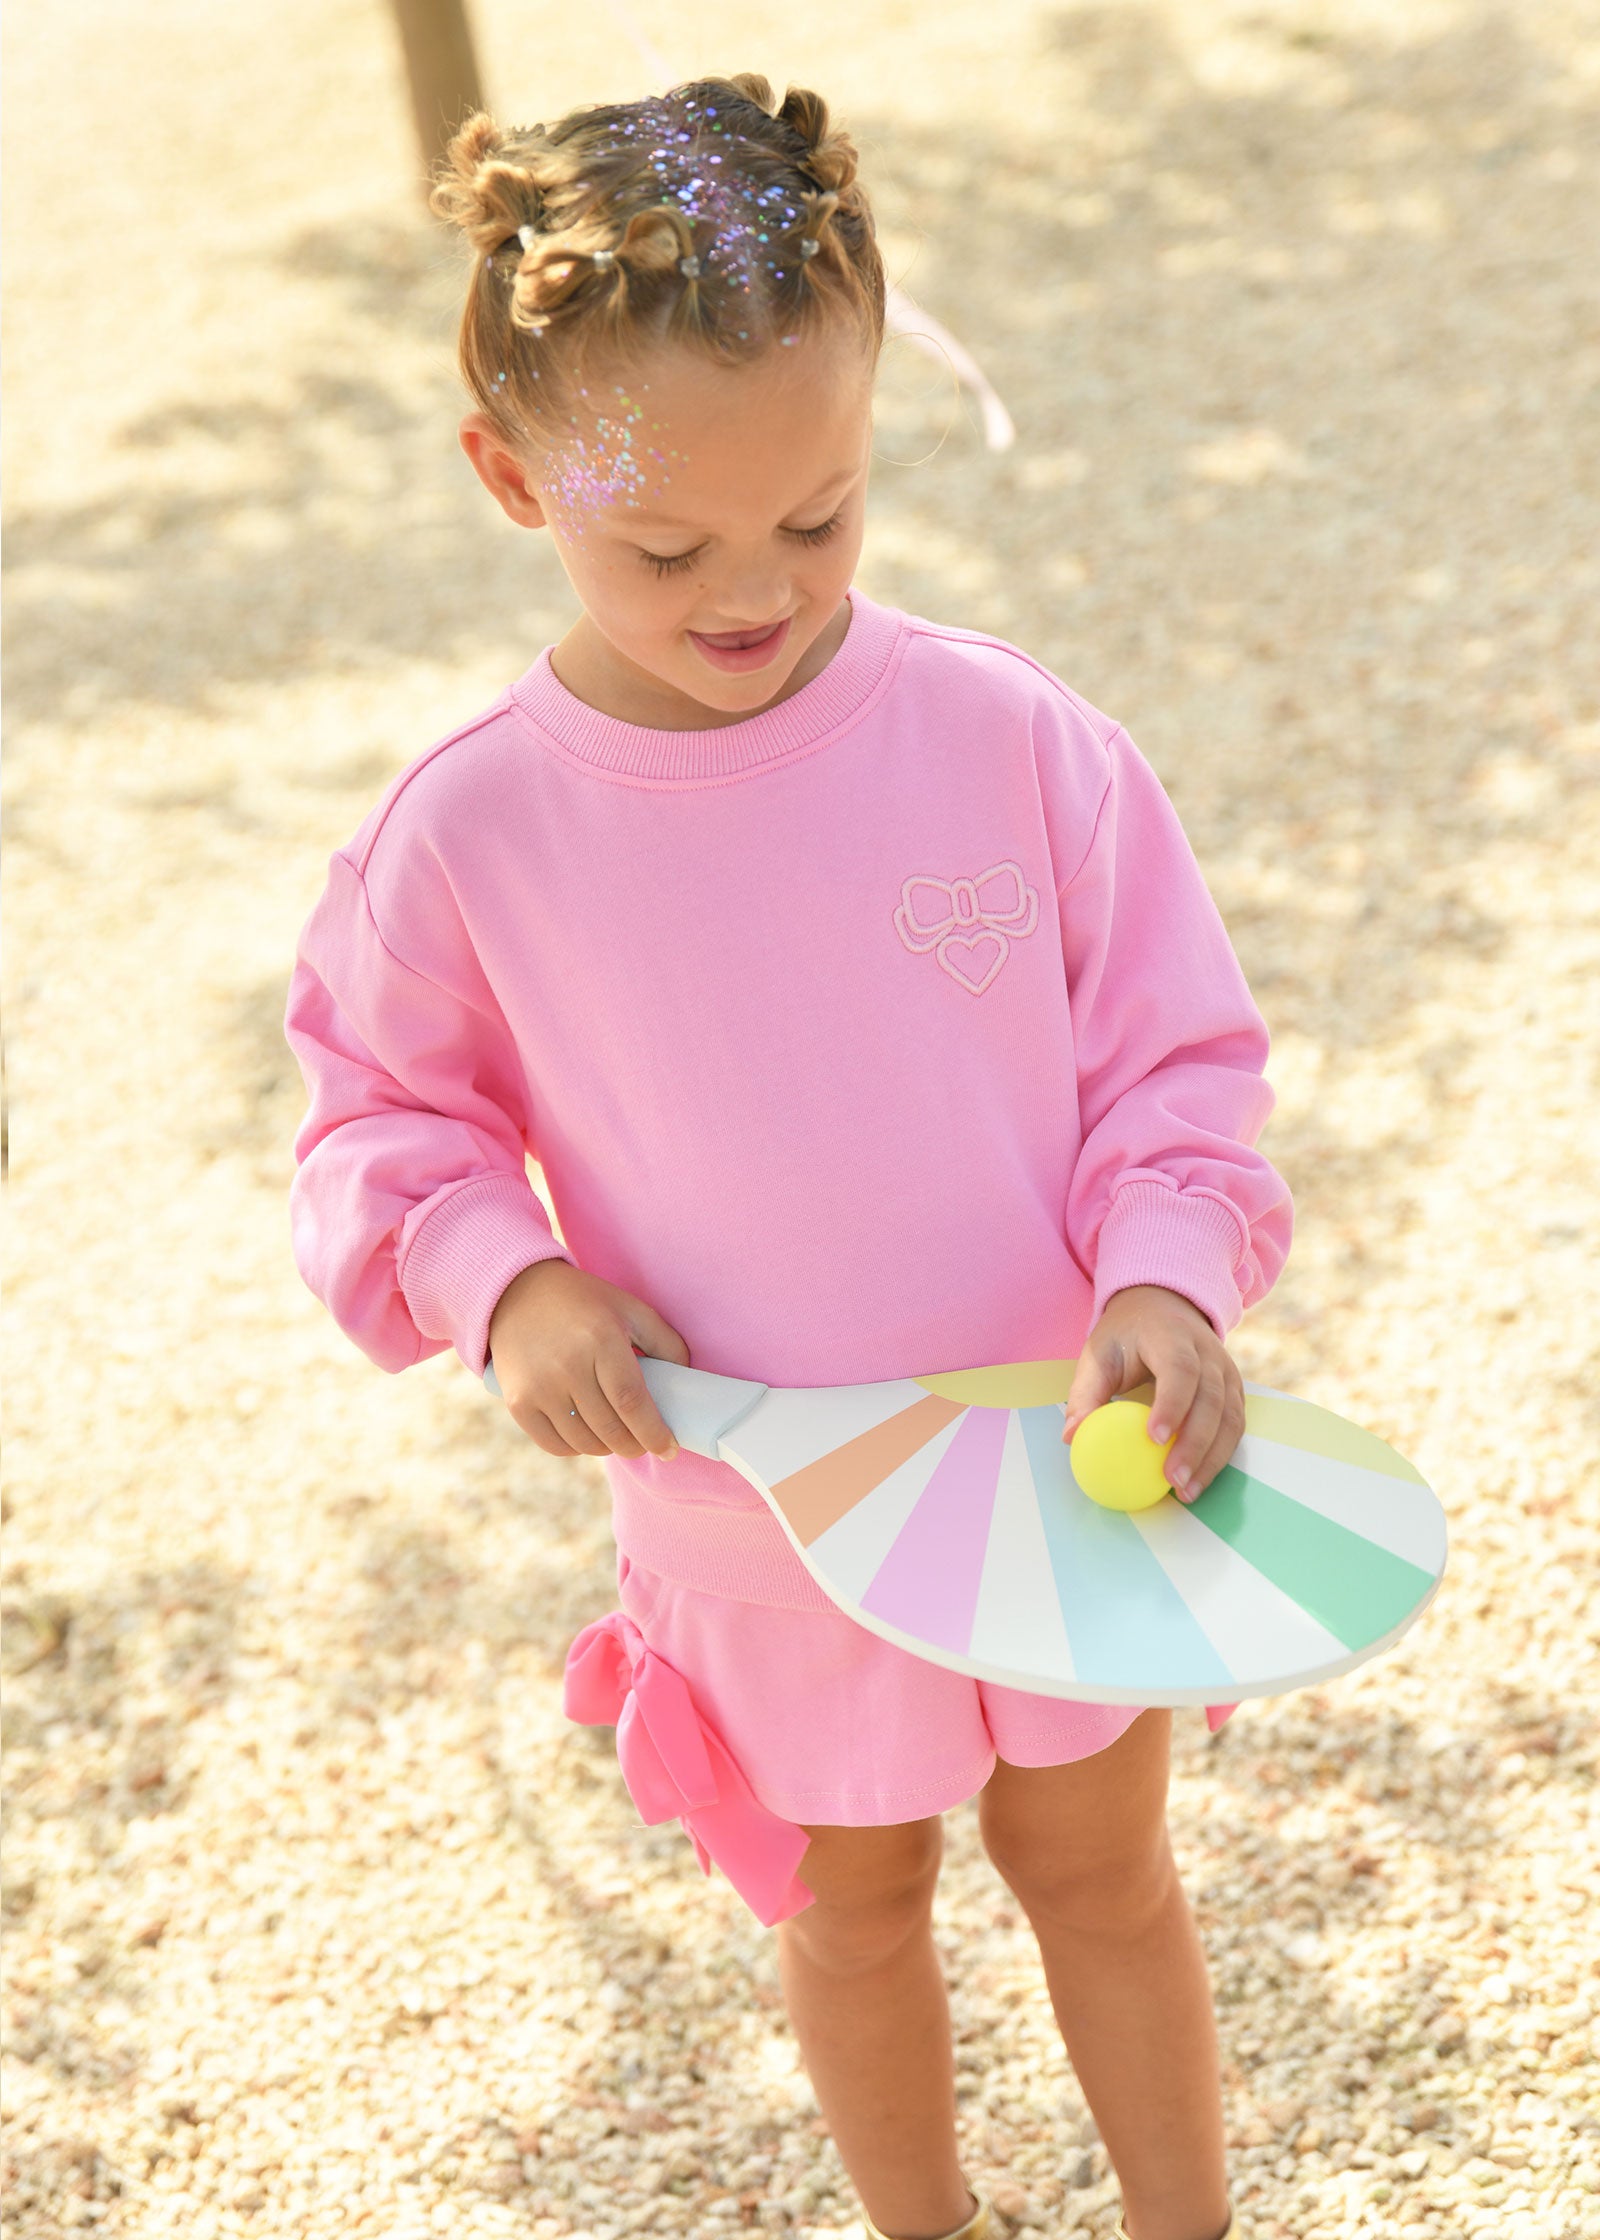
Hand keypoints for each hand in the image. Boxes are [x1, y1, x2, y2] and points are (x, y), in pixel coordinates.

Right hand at [487, 1259, 689, 1461]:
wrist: (517, 1293)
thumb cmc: (584, 1303)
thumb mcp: (630, 1308)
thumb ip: (665, 1342)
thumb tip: (685, 1381)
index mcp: (600, 1339)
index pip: (632, 1402)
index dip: (654, 1432)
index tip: (669, 1449)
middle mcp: (567, 1366)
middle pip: (611, 1429)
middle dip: (636, 1446)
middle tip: (646, 1444)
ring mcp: (539, 1387)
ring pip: (585, 1443)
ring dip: (609, 1449)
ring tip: (619, 1437)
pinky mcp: (517, 1402)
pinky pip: (555, 1445)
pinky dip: (577, 1449)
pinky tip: (589, 1436)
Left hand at [1061, 1285, 1244, 1502]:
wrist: (1162, 1307)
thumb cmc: (1125, 1336)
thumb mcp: (1098, 1354)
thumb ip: (1086, 1394)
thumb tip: (1072, 1438)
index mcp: (1170, 1334)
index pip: (1179, 1368)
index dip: (1172, 1404)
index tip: (1154, 1439)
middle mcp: (1206, 1351)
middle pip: (1210, 1399)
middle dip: (1195, 1444)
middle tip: (1172, 1480)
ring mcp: (1225, 1370)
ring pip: (1229, 1416)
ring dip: (1212, 1458)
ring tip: (1187, 1492)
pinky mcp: (1233, 1389)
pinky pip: (1234, 1425)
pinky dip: (1220, 1455)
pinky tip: (1200, 1479)